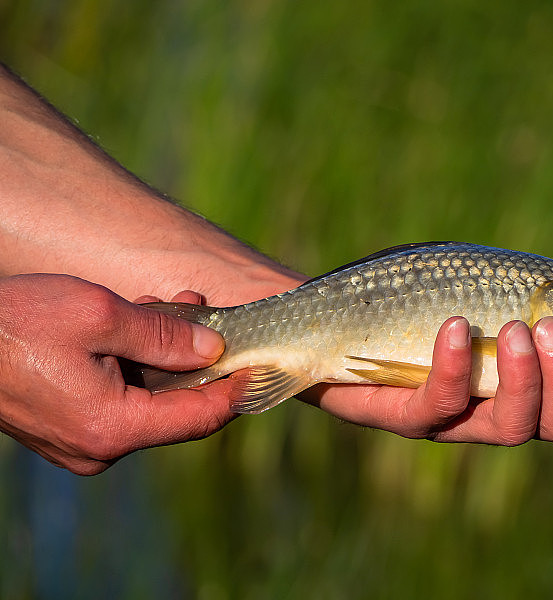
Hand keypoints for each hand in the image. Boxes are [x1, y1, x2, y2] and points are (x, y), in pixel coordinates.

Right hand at [0, 274, 233, 474]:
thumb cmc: (15, 322)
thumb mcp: (99, 314)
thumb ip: (163, 334)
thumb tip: (212, 348)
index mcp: (112, 427)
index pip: (200, 419)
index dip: (236, 390)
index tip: (261, 363)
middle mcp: (99, 448)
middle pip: (176, 409)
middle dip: (196, 360)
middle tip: (200, 310)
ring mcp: (81, 443)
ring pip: (149, 401)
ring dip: (164, 356)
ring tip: (167, 307)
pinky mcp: (68, 429)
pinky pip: (120, 401)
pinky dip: (136, 367)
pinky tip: (135, 327)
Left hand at [301, 316, 552, 444]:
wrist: (331, 315)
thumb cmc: (410, 294)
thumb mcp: (475, 283)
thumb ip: (523, 293)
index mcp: (523, 378)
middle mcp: (495, 406)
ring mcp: (453, 417)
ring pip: (509, 427)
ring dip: (525, 379)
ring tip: (520, 328)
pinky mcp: (404, 414)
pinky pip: (439, 404)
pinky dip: (454, 365)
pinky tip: (453, 327)